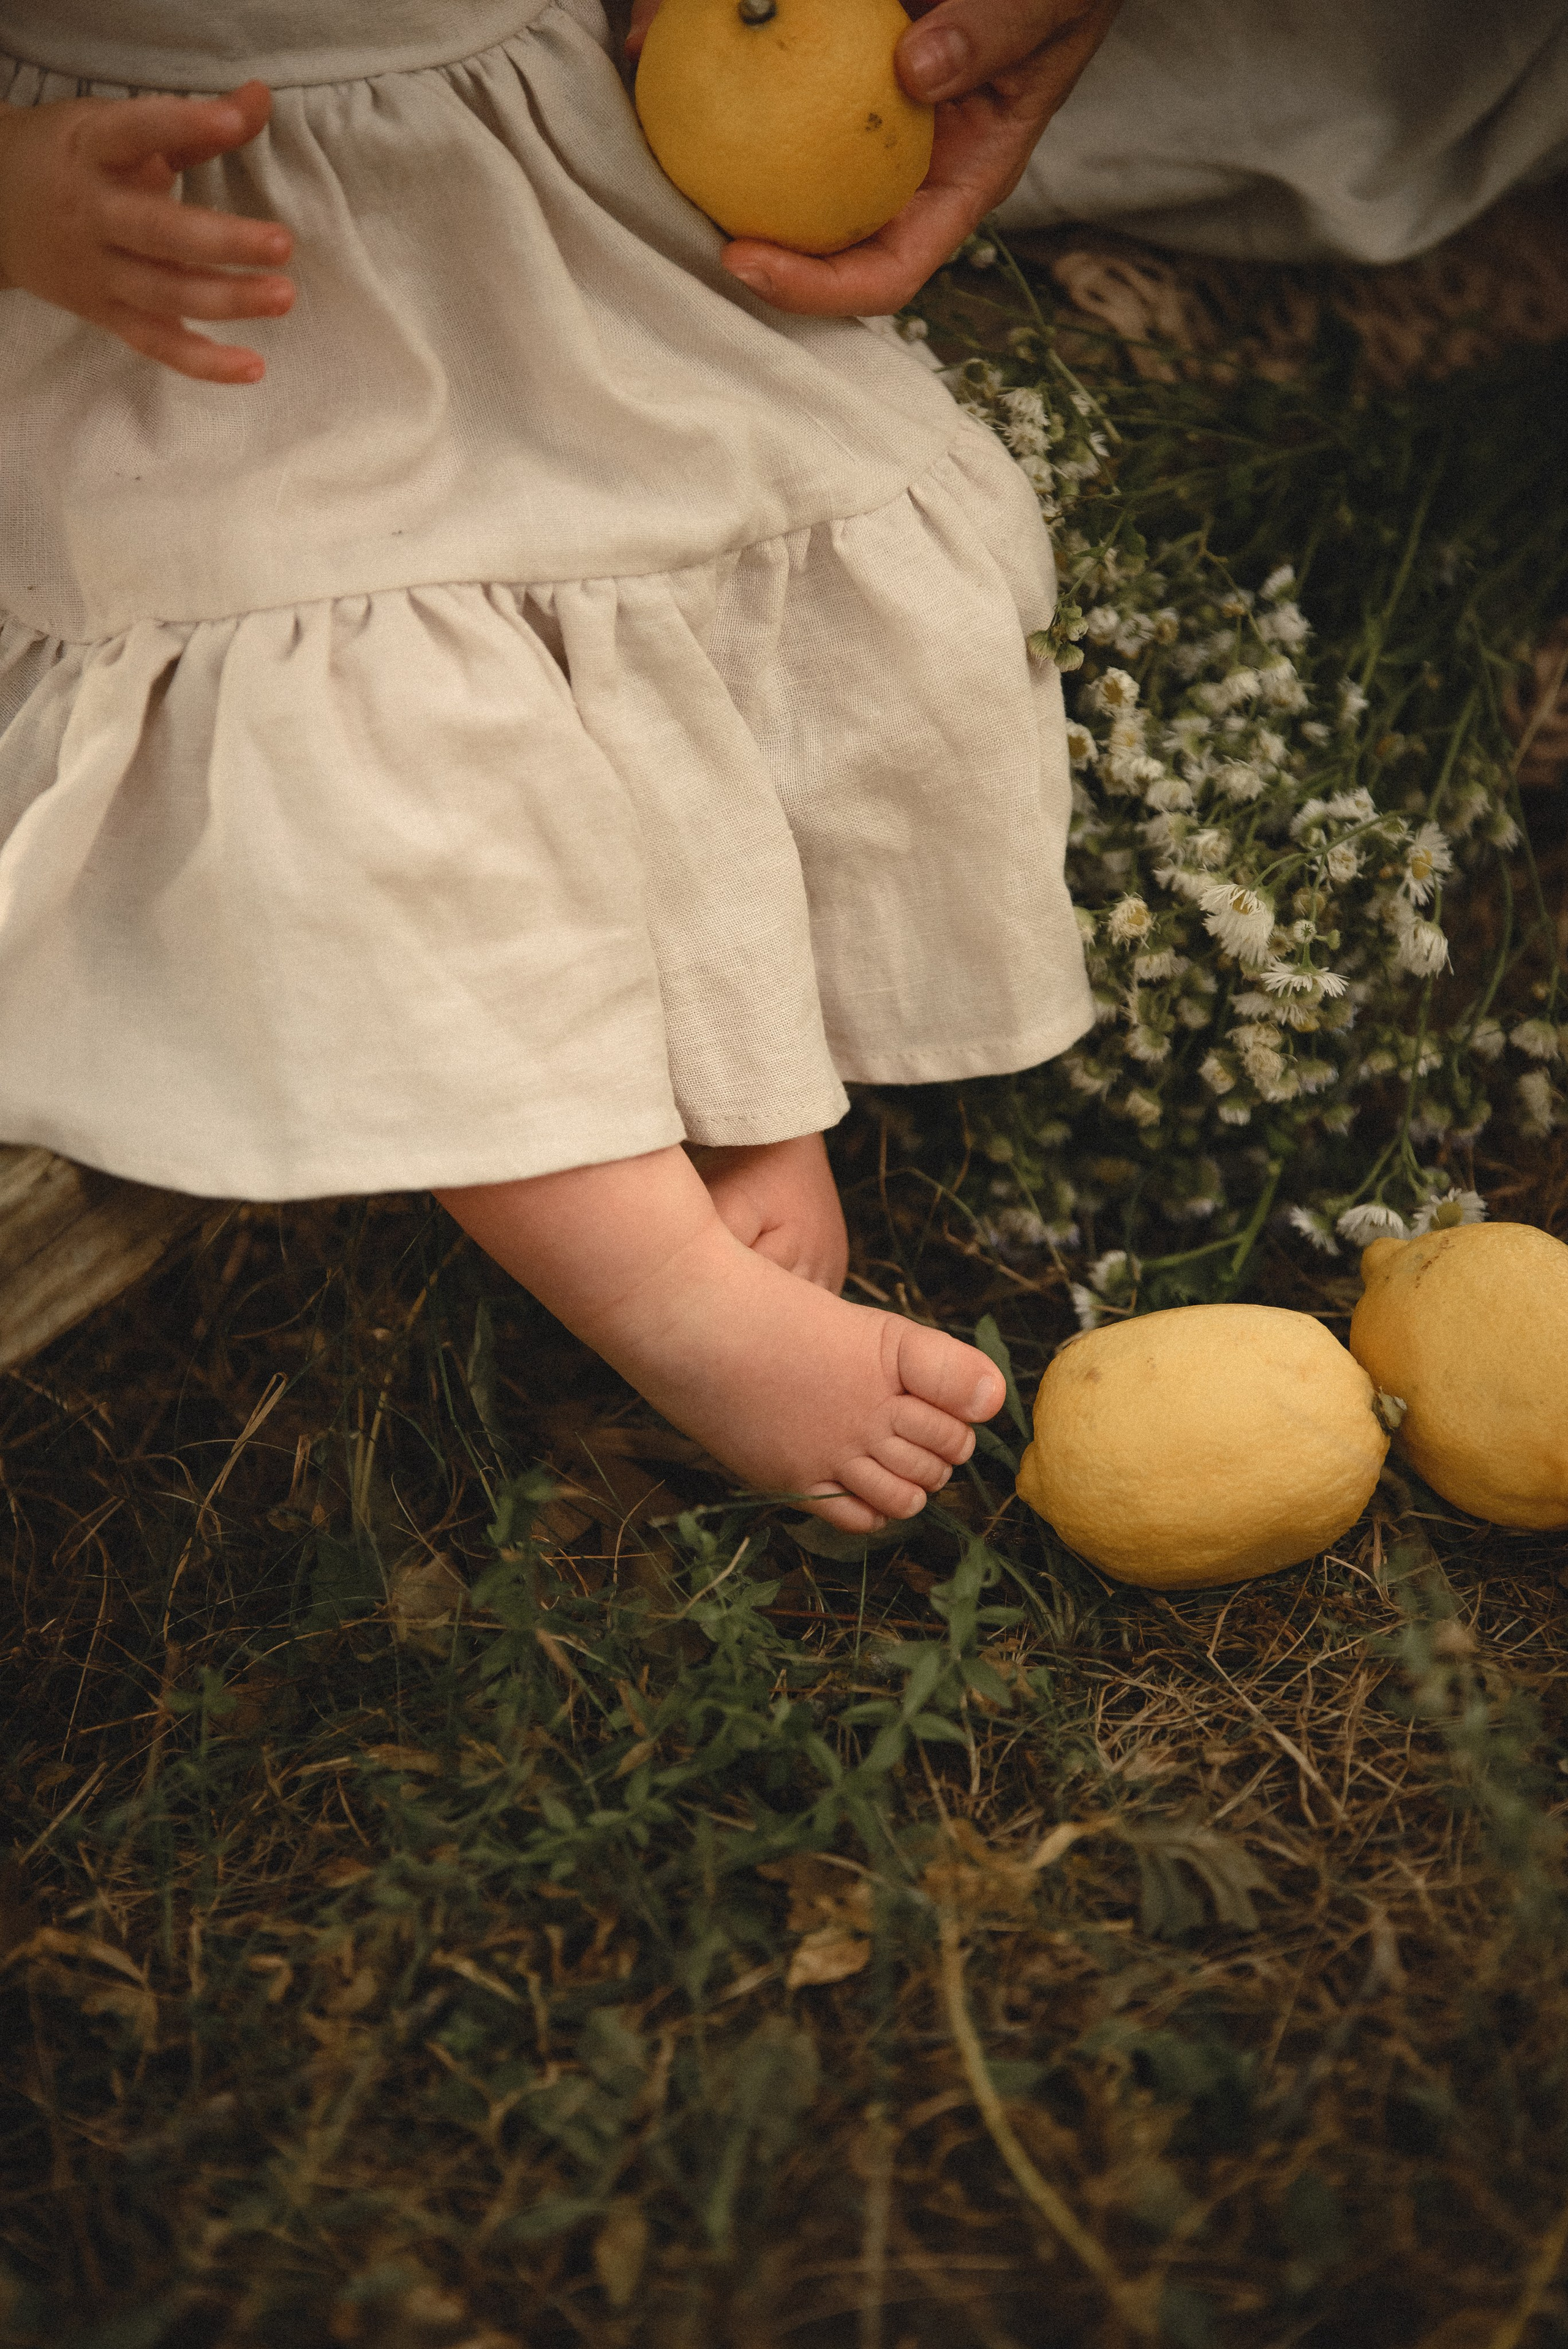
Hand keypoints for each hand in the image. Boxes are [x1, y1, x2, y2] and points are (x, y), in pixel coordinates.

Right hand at [0, 80, 293, 381]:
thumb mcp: (117, 129)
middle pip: (158, 232)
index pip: (137, 132)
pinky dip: (204, 364)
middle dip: (222, 241)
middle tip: (282, 243)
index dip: (185, 125)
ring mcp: (97, 271)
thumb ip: (193, 125)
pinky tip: (253, 368)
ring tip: (283, 295)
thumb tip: (261, 96)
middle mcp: (92, 213)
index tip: (235, 120)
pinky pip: (156, 344)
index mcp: (91, 150)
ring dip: (227, 300)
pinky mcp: (105, 315)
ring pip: (164, 293)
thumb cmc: (73, 159)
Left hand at [626, 0, 1120, 317]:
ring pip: (777, 158)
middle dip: (743, 234)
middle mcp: (901, 168)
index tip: (746, 260)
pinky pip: (768, 77)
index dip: (815, 288)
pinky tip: (657, 31)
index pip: (886, 272)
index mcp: (956, 182)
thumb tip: (914, 75)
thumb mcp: (1047, 7)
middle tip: (675, 209)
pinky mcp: (829, 69)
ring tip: (646, 110)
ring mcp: (861, 124)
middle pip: (814, 235)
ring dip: (708, 143)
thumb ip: (993, 37)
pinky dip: (717, 50)